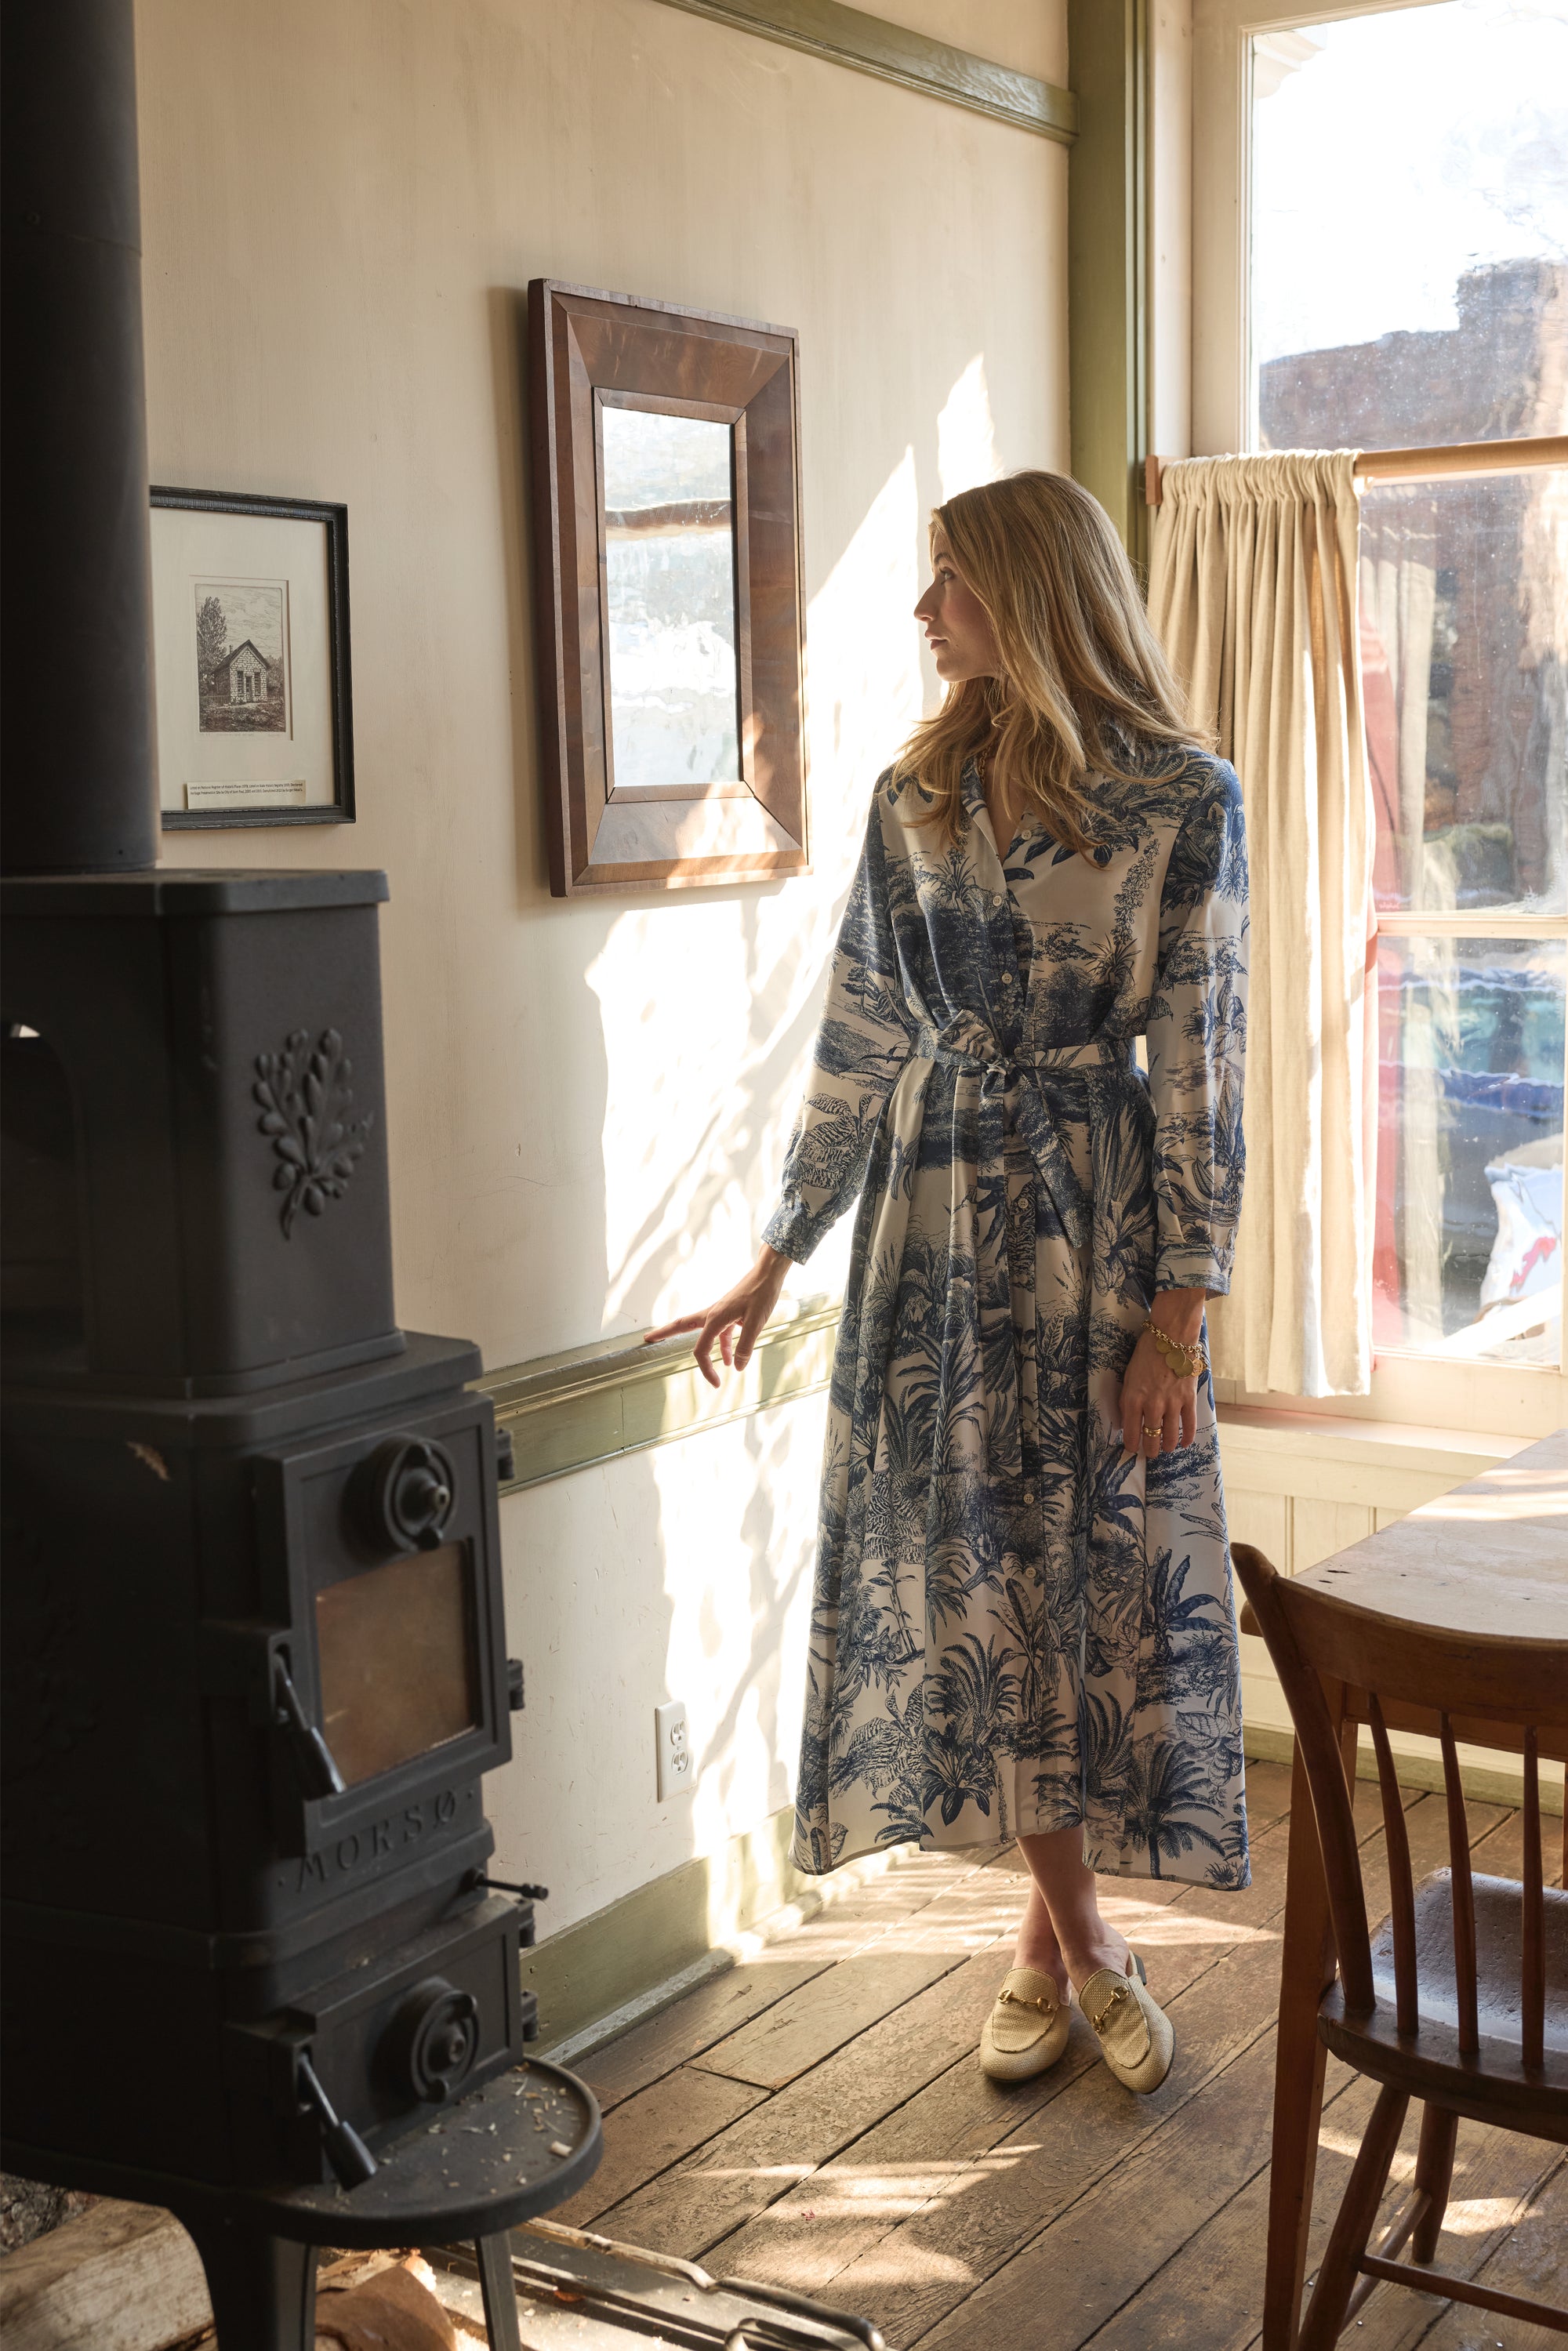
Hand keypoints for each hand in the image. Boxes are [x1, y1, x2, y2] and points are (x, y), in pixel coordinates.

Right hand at [643, 1247, 789, 1389]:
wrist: (767, 1274)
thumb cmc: (761, 1294)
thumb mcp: (756, 1323)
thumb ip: (745, 1346)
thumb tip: (736, 1367)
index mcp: (714, 1318)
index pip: (700, 1349)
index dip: (705, 1368)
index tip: (716, 1383)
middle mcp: (712, 1315)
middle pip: (682, 1326)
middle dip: (664, 1334)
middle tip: (647, 1339)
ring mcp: (719, 1313)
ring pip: (703, 1333)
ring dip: (704, 1350)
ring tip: (712, 1369)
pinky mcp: (729, 1313)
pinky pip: (720, 1332)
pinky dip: (723, 1346)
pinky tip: (729, 1358)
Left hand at [1118, 1290, 1205, 1456]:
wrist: (1170, 1337)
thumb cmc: (1145, 1354)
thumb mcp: (1128, 1377)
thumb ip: (1127, 1400)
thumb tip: (1127, 1421)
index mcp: (1132, 1399)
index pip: (1130, 1432)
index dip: (1131, 1445)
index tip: (1132, 1449)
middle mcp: (1151, 1405)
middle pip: (1150, 1438)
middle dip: (1149, 1450)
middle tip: (1149, 1453)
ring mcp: (1171, 1403)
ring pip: (1169, 1436)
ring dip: (1166, 1446)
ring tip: (1164, 1450)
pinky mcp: (1188, 1399)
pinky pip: (1189, 1426)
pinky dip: (1187, 1438)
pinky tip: (1184, 1444)